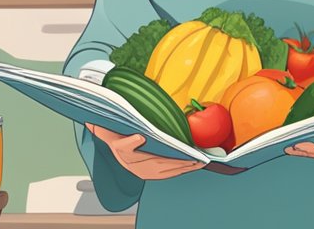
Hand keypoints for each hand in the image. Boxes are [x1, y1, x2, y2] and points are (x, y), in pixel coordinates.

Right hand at [85, 123, 206, 179]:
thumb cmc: (118, 141)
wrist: (112, 143)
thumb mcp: (120, 141)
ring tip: (196, 165)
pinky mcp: (147, 173)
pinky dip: (176, 170)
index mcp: (139, 166)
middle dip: (186, 166)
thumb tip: (140, 138)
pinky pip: (165, 174)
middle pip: (170, 170)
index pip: (165, 164)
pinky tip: (184, 167)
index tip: (193, 159)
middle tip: (201, 162)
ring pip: (169, 173)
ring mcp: (146, 174)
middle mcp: (144, 172)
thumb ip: (129, 141)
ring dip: (183, 169)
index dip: (180, 162)